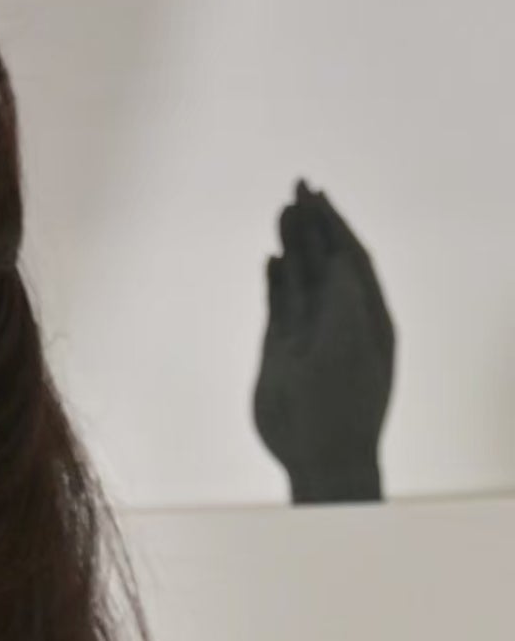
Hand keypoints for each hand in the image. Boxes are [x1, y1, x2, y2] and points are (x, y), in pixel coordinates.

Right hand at [252, 179, 393, 503]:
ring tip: (281, 212)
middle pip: (327, 260)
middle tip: (298, 187)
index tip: (316, 193)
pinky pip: (280, 307)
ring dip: (293, 246)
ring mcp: (310, 337)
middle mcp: (341, 321)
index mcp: (369, 315)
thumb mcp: (352, 336)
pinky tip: (271, 258)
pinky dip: (276, 281)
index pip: (352, 256)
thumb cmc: (346, 401)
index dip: (335, 223)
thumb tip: (336, 253)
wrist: (323, 453)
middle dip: (314, 225)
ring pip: (302, 280)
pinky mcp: (282, 354)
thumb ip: (344, 292)